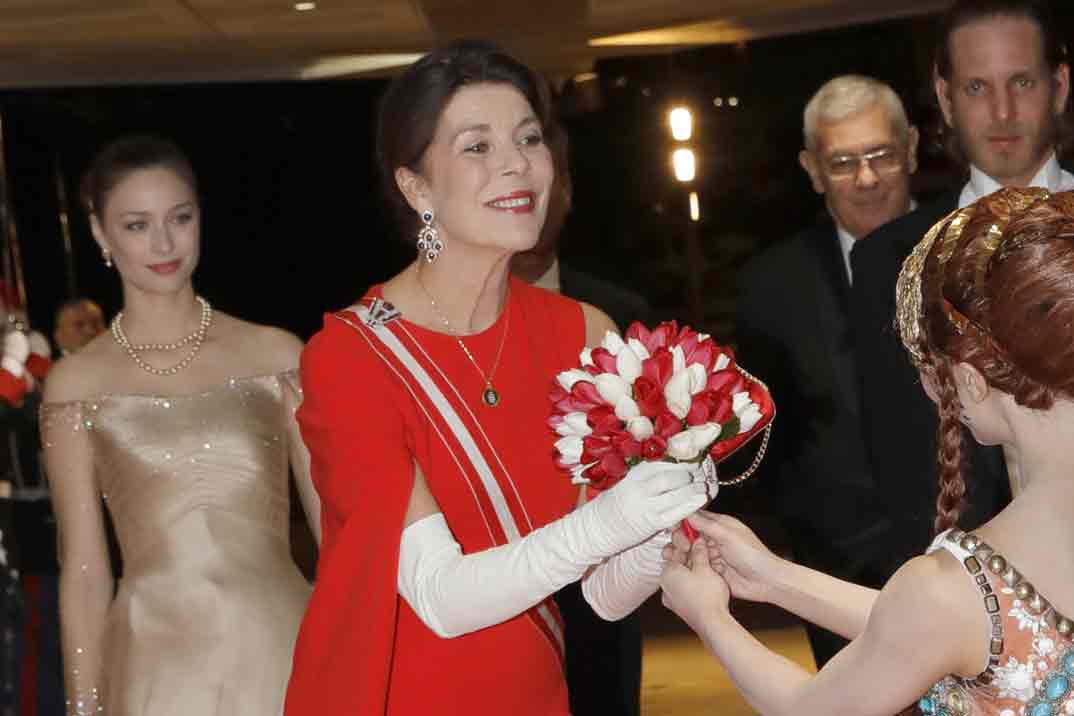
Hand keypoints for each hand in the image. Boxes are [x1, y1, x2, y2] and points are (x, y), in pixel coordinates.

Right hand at [586, 460, 707, 554]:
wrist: (597, 529)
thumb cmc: (612, 506)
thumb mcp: (625, 484)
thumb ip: (644, 476)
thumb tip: (670, 466)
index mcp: (632, 476)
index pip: (659, 463)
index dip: (678, 460)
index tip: (691, 457)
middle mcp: (639, 488)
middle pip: (669, 476)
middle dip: (687, 473)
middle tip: (699, 471)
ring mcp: (645, 506)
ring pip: (675, 493)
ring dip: (692, 488)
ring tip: (702, 485)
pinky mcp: (651, 523)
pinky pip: (675, 513)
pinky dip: (690, 505)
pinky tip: (700, 499)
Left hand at [660, 538, 730, 634]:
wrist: (712, 623)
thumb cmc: (707, 595)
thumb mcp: (704, 567)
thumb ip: (699, 552)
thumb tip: (697, 542)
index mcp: (667, 573)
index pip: (675, 553)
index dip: (688, 545)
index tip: (697, 542)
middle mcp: (665, 587)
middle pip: (678, 566)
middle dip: (692, 560)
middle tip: (705, 555)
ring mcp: (672, 600)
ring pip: (682, 580)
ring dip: (694, 573)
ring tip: (709, 569)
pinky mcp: (681, 609)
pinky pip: (685, 592)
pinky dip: (694, 586)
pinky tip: (706, 584)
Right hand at [670, 511, 781, 603]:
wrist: (764, 582)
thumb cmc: (754, 556)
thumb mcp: (728, 536)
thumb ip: (707, 525)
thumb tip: (689, 514)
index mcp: (720, 525)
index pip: (696, 517)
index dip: (683, 520)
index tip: (675, 526)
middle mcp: (715, 539)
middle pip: (690, 534)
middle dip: (682, 539)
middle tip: (684, 546)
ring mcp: (713, 555)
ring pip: (690, 551)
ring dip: (684, 553)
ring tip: (681, 557)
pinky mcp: (711, 569)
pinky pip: (695, 565)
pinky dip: (689, 565)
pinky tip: (686, 567)